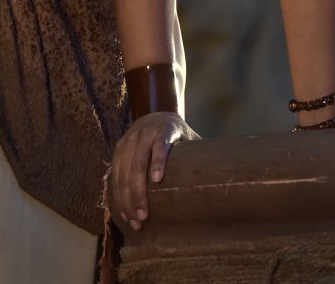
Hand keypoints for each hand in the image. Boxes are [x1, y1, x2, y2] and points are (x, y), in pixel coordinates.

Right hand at [112, 111, 199, 230]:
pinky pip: (115, 173)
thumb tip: (219, 177)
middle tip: (144, 216)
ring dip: (126, 198)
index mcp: (164, 129)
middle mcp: (144, 132)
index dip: (158, 161)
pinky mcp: (119, 148)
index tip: (158, 180)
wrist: (157, 115)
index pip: (161, 144)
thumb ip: (198, 153)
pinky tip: (123, 211)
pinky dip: (117, 194)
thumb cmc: (178, 134)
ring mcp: (129, 139)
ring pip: (123, 171)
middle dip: (138, 192)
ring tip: (134, 219)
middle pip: (138, 163)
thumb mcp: (189, 137)